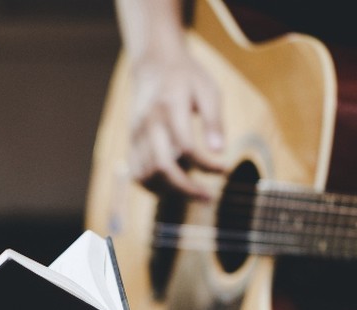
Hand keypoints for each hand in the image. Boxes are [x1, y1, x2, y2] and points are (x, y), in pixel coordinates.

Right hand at [126, 42, 225, 198]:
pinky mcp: (131, 143)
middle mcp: (148, 124)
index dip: (207, 165)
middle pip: (162, 167)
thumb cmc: (186, 78)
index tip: (225, 169)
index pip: (186, 147)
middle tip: (209, 197)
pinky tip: (175, 186)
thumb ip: (214, 121)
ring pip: (147, 176)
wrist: (153, 65)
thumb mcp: (208, 90)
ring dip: (171, 191)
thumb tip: (220, 151)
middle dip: (187, 188)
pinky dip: (155, 187)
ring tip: (195, 192)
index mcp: (169, 107)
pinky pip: (138, 174)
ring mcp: (136, 135)